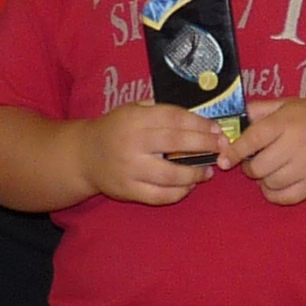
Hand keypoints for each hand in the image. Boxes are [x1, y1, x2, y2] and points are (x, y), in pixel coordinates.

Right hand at [76, 103, 223, 203]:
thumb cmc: (116, 129)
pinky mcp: (128, 191)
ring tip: (208, 171)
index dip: (200, 124)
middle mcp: (133, 143)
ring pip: (171, 175)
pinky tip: (189, 186)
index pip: (175, 118)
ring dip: (195, 173)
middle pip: (176, 144)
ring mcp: (130, 169)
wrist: (83, 155)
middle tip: (222, 148)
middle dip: (204, 146)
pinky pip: (160, 196)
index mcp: (135, 119)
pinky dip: (179, 193)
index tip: (217, 130)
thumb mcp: (132, 109)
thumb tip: (200, 117)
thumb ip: (160, 110)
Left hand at [221, 98, 305, 206]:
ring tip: (267, 171)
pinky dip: (273, 194)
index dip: (233, 152)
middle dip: (249, 168)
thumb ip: (260, 109)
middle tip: (253, 162)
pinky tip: (274, 185)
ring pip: (270, 183)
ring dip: (262, 180)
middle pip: (258, 167)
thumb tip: (232, 120)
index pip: (253, 139)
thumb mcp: (288, 104)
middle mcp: (297, 144)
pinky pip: (285, 197)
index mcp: (287, 122)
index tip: (223, 160)